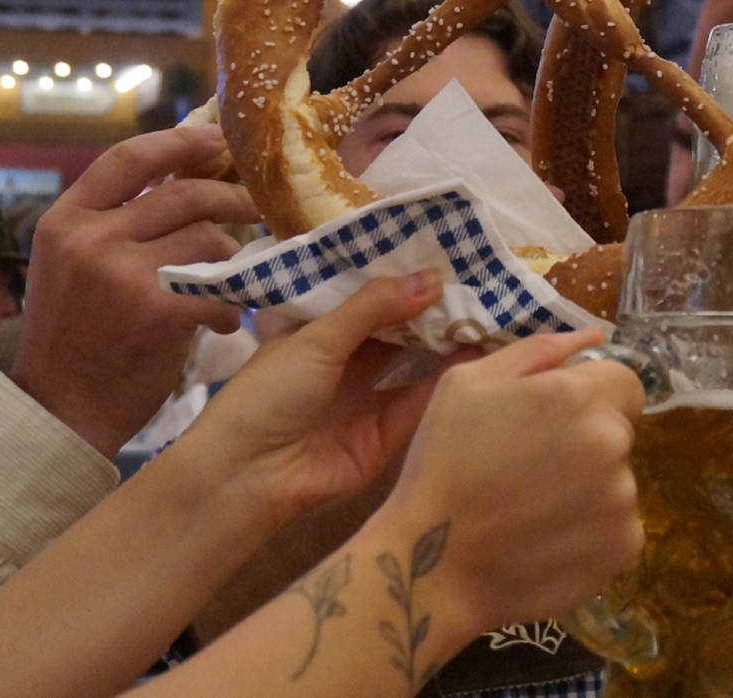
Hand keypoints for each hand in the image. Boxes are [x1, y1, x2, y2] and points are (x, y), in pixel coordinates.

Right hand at [9, 125, 262, 455]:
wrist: (61, 408)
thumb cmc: (75, 336)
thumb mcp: (73, 265)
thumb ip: (115, 224)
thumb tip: (183, 183)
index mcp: (67, 219)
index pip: (130, 157)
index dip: (181, 141)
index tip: (218, 138)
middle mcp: (91, 238)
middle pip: (185, 194)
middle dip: (233, 197)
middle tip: (260, 206)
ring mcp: (123, 273)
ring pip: (209, 239)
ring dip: (231, 259)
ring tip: (228, 281)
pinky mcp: (158, 310)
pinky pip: (217, 289)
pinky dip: (229, 305)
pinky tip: (223, 320)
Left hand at [180, 272, 456, 526]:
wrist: (248, 477)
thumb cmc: (268, 394)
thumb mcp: (317, 338)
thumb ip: (374, 307)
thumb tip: (432, 277)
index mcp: (315, 334)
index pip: (363, 299)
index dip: (398, 280)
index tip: (440, 255)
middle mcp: (343, 364)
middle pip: (393, 331)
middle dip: (428, 309)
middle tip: (473, 280)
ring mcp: (365, 400)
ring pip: (411, 364)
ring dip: (442, 341)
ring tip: (483, 310)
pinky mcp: (385, 436)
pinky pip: (419, 401)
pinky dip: (444, 379)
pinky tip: (474, 351)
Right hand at [379, 328, 644, 632]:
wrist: (432, 566)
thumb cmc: (443, 465)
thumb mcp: (468, 384)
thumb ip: (538, 351)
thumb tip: (593, 336)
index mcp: (579, 396)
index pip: (625, 382)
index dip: (591, 396)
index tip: (554, 420)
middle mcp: (613, 444)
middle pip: (619, 431)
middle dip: (586, 441)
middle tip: (531, 468)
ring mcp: (624, 500)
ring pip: (618, 480)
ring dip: (589, 487)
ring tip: (533, 509)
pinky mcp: (624, 548)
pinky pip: (618, 525)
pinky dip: (592, 531)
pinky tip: (547, 538)